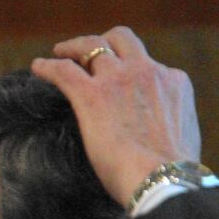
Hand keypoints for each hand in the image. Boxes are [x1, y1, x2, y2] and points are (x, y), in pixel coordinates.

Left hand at [31, 25, 201, 206]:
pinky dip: (47, 66)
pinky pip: (63, 71)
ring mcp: (119, 79)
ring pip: (92, 47)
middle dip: (103, 42)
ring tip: (58, 53)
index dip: (129, 70)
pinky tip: (37, 67)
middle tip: (83, 54)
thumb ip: (166, 122)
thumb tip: (156, 133)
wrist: (162, 179)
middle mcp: (148, 72)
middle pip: (122, 40)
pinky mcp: (92, 95)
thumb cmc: (170, 172)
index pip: (146, 65)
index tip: (115, 79)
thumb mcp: (180, 136)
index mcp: (173, 82)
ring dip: (73, 47)